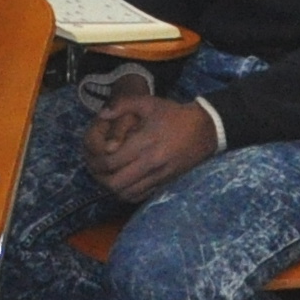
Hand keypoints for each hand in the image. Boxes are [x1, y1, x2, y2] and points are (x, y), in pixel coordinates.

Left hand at [83, 94, 219, 203]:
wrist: (205, 129)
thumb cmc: (174, 115)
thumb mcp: (149, 103)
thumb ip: (122, 105)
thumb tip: (101, 115)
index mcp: (145, 142)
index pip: (112, 161)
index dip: (97, 162)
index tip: (94, 157)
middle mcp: (151, 163)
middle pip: (116, 182)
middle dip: (101, 178)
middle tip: (96, 170)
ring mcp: (160, 176)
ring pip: (127, 193)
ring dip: (113, 188)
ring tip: (107, 176)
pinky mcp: (166, 183)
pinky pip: (141, 196)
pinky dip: (128, 193)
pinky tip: (124, 182)